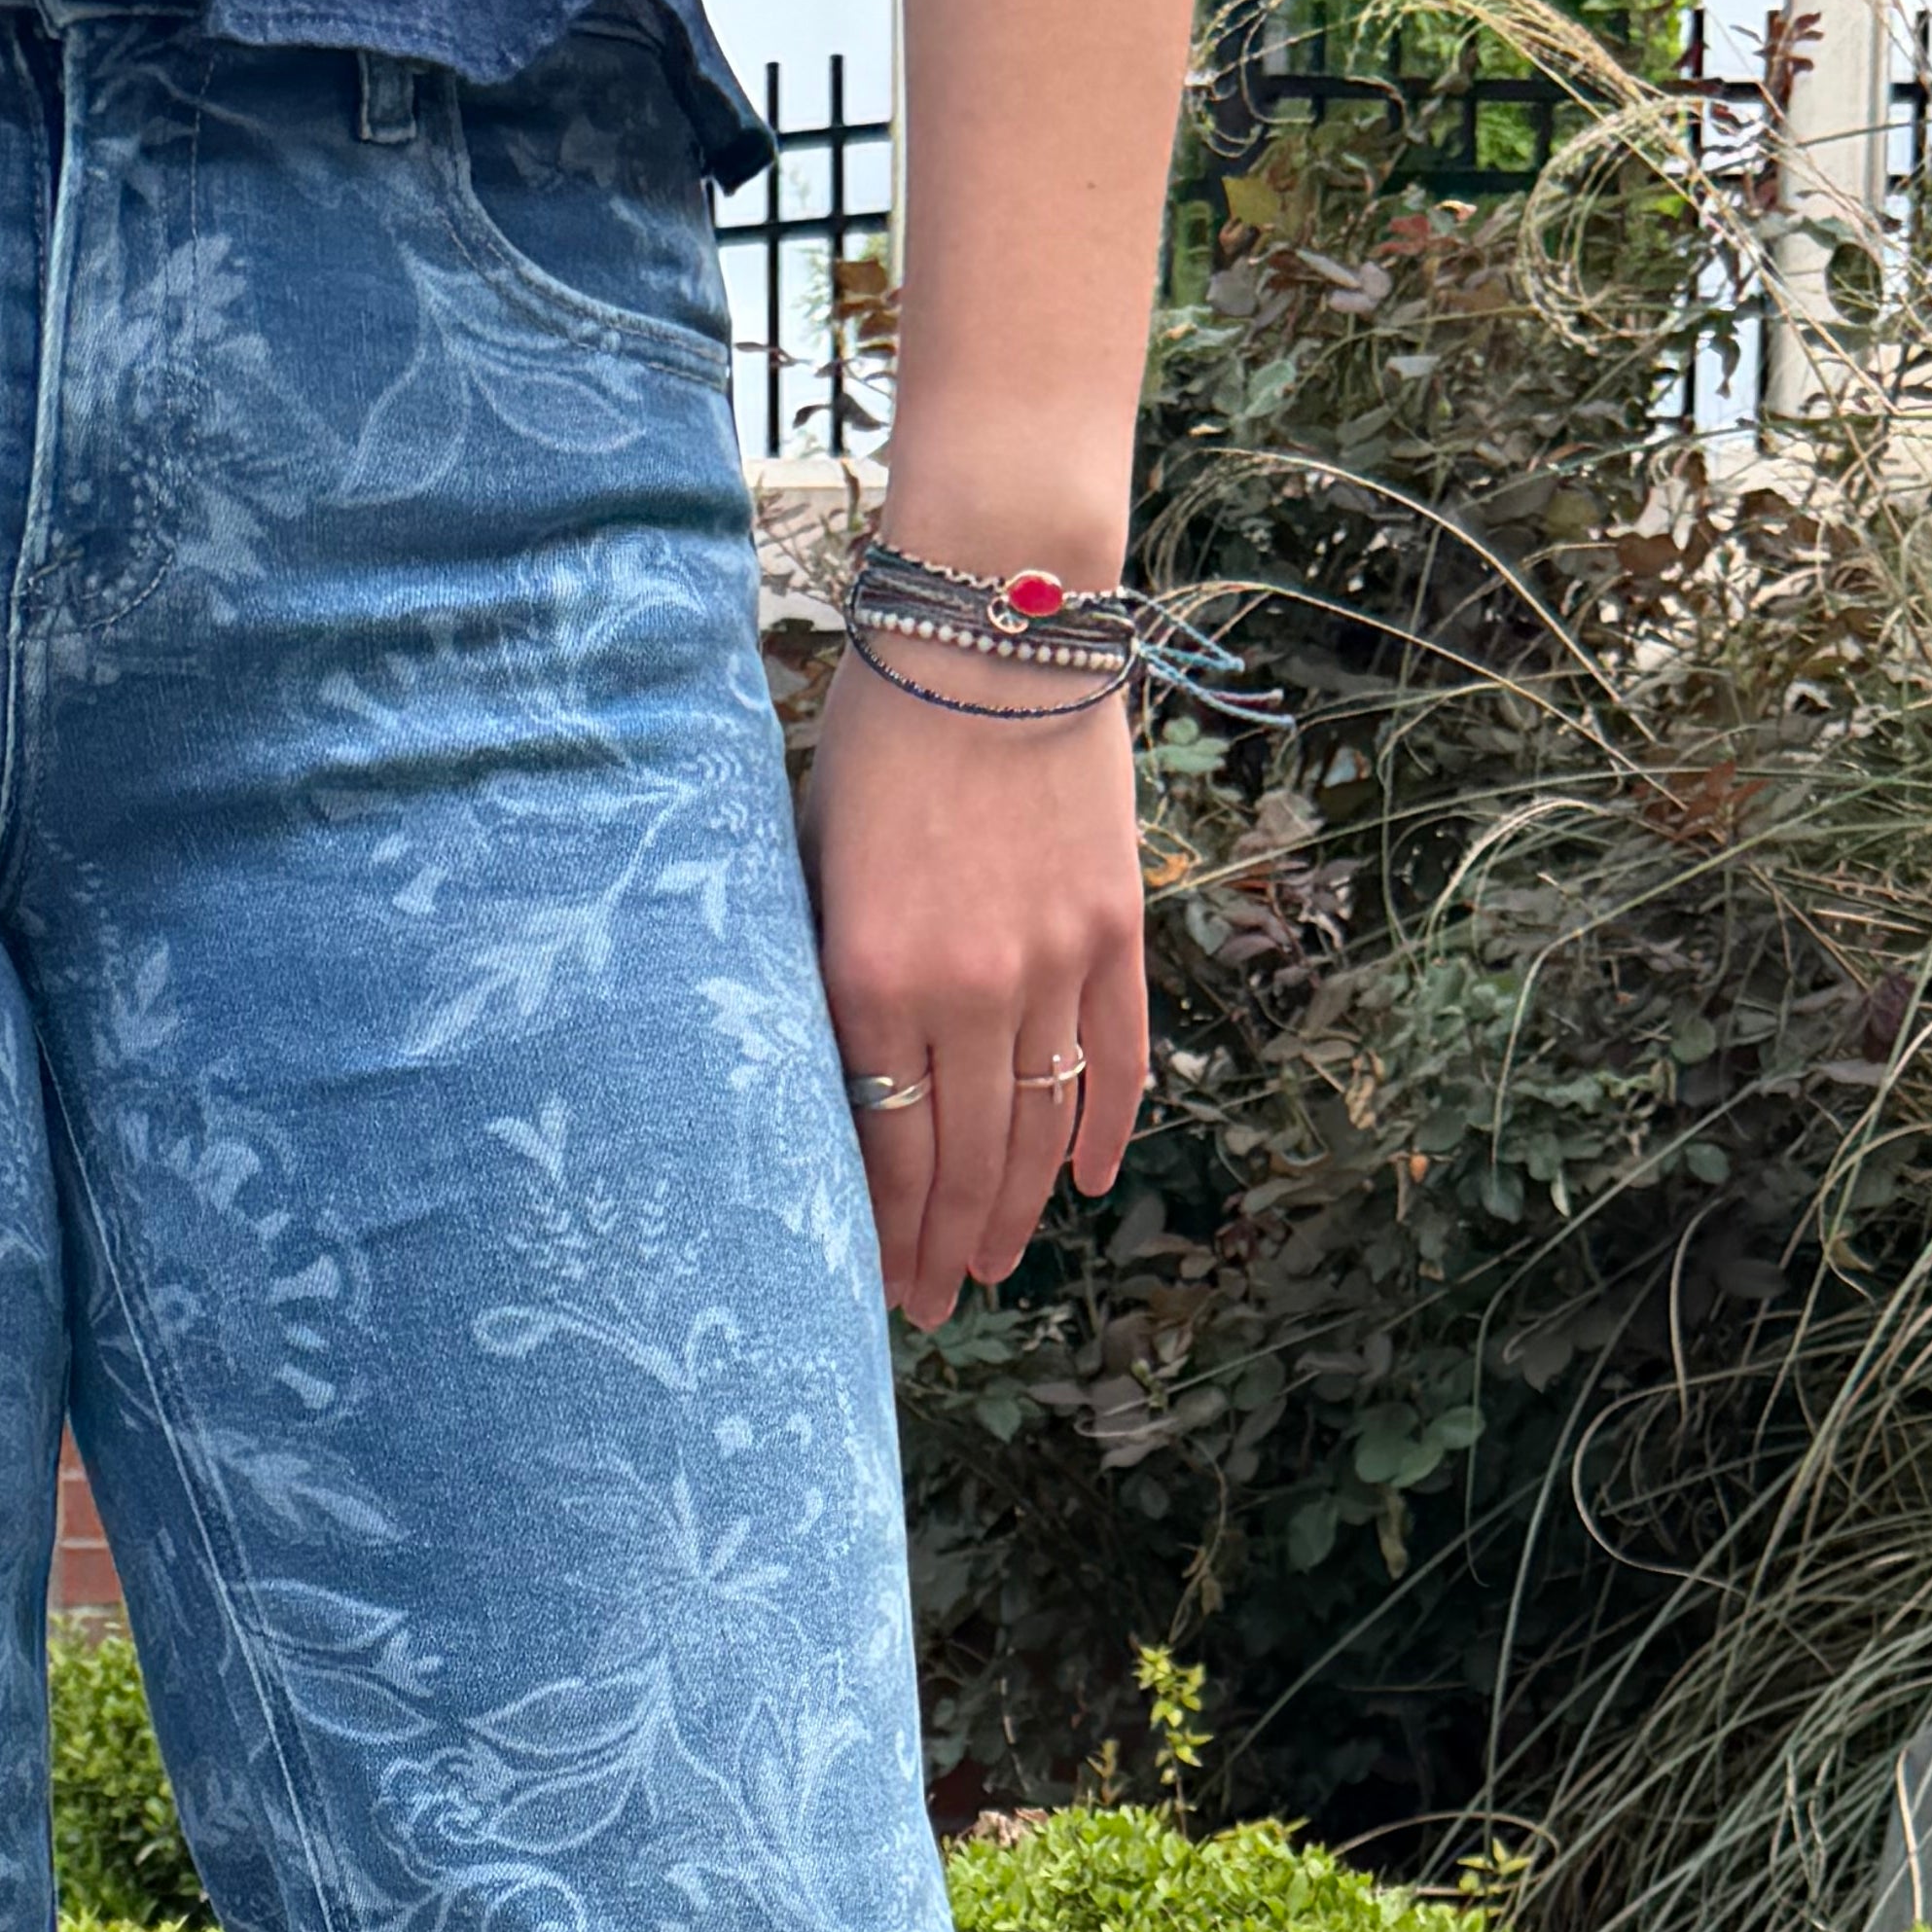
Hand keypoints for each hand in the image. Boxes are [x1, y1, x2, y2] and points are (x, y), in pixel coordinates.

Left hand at [803, 635, 1153, 1338]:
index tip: (872, 1286)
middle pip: (963, 1164)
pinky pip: (1114, 1060)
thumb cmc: (880, 738)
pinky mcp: (1114, 931)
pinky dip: (1102, 1130)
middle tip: (930, 1304)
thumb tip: (833, 1088)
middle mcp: (969, 993)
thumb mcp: (816, 865)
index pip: (882, 1150)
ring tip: (990, 1264)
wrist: (996, 627)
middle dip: (943, 1248)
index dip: (881, 1232)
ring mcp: (1053, 966)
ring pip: (1039, 1130)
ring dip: (1014, 1212)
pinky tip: (1083, 1182)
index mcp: (873, 981)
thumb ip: (829, 980)